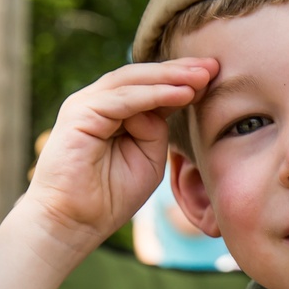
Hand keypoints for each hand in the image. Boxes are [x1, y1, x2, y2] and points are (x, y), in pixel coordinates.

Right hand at [26, 58, 218, 258]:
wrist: (72, 223)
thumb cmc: (108, 198)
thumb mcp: (147, 160)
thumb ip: (158, 131)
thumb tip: (169, 102)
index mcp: (115, 113)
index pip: (152, 87)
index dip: (183, 80)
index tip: (215, 76)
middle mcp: (99, 102)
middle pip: (143, 77)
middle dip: (181, 70)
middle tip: (214, 65)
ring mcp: (86, 104)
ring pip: (133, 80)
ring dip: (171, 77)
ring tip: (202, 76)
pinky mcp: (79, 113)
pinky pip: (123, 98)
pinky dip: (154, 95)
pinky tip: (181, 94)